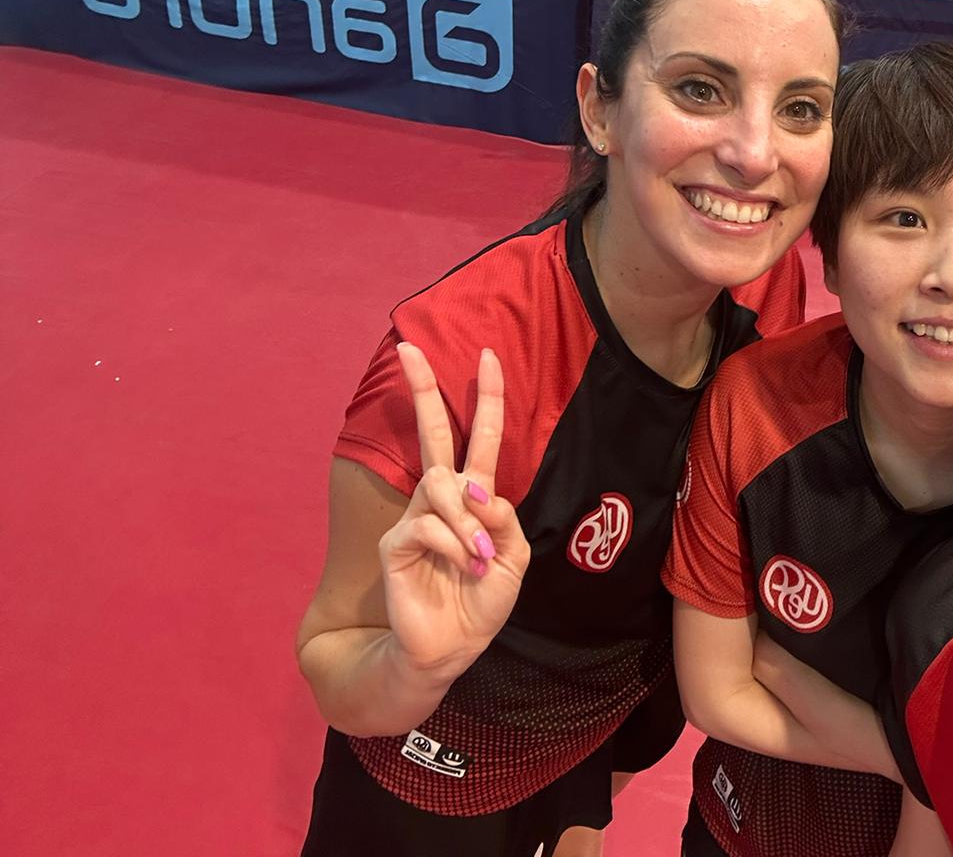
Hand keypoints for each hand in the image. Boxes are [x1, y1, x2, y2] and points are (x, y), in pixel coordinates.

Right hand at [377, 344, 530, 679]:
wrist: (450, 648)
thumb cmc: (480, 601)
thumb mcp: (512, 559)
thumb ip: (504, 519)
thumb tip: (478, 489)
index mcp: (475, 498)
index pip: (480, 440)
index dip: (485, 400)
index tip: (487, 357)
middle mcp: (443, 499)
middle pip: (434, 434)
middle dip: (424, 390)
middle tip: (409, 349)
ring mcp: (416, 517)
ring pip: (442, 487)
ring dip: (468, 523)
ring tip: (478, 558)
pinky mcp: (396, 542)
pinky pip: (427, 524)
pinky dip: (452, 543)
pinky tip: (460, 564)